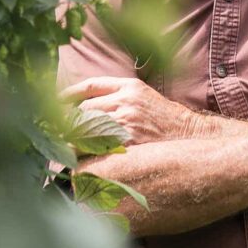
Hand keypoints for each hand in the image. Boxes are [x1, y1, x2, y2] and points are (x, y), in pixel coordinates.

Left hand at [59, 76, 215, 144]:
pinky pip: (97, 147)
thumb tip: (82, 108)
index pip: (88, 86)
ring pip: (87, 128)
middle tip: (55, 134)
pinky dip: (85, 153)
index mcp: (129, 86)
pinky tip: (80, 160)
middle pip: (84, 109)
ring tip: (65, 149)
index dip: (68, 96)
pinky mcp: (130, 143)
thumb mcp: (144, 97)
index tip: (55, 105)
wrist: (192, 138)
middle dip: (67, 122)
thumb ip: (118, 95)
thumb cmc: (166, 121)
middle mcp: (127, 101)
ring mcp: (128, 121)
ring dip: (73, 139)